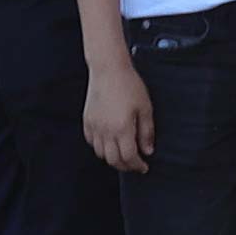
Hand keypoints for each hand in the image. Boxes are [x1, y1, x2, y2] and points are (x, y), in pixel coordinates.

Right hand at [83, 56, 156, 173]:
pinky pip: (91, 141)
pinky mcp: (87, 120)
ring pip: (101, 153)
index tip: (143, 166)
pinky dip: (100, 147)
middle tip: (134, 164)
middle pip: (113, 160)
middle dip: (125, 166)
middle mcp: (106, 130)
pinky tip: (108, 142)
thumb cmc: (128, 84)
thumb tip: (148, 150)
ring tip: (122, 154)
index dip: (137, 165)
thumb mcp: (145, 108)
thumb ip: (147, 132)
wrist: (108, 68)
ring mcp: (95, 126)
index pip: (129, 157)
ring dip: (112, 158)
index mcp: (122, 128)